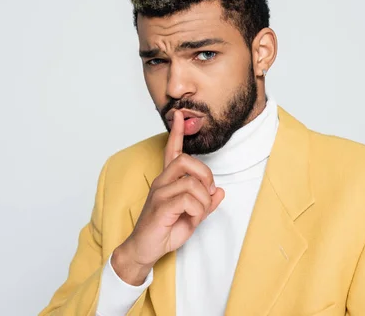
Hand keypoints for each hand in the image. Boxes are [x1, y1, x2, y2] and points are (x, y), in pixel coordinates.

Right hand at [111, 110, 224, 284]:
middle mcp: (162, 182)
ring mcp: (160, 193)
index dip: (176, 133)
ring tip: (198, 213)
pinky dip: (198, 211)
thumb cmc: (164, 231)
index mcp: (168, 181)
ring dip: (203, 199)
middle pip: (186, 160)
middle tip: (208, 191)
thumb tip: (220, 191)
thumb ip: (205, 203)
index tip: (179, 115)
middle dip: (205, 174)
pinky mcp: (161, 207)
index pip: (171, 151)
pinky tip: (191, 219)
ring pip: (191, 182)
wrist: (144, 250)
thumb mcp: (192, 216)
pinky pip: (188, 200)